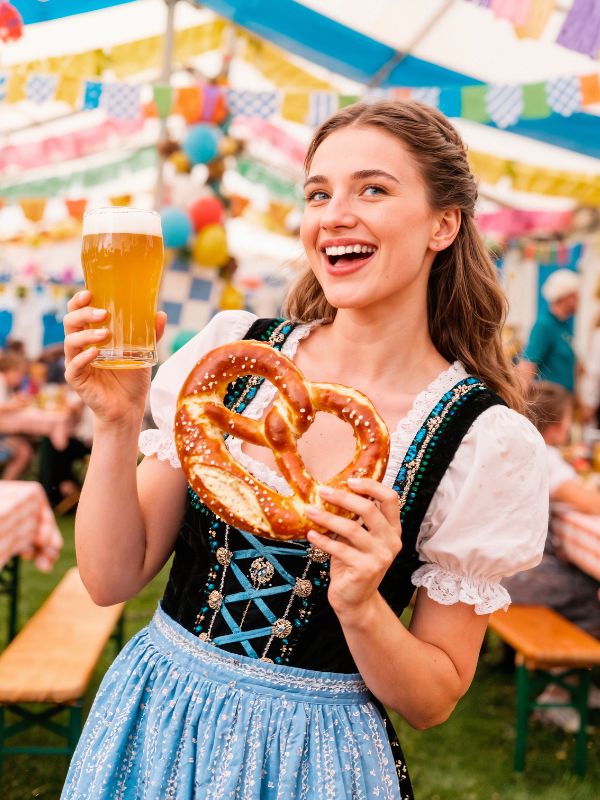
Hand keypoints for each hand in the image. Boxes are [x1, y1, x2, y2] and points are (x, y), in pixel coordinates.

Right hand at [63, 290, 166, 425]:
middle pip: (70, 322)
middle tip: (104, 313)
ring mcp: (76, 362)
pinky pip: (73, 365)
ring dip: (86, 334)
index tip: (89, 292)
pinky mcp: (76, 379)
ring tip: (105, 334)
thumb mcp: (142, 353)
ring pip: (70, 341)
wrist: (129, 406)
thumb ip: (150, 335)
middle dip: (84, 313)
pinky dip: (83, 357)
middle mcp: (80, 346)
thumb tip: (161, 314)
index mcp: (91, 335)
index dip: (79, 300)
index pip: (78, 312)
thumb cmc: (131, 377)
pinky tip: (95, 353)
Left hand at [305, 477, 401, 620]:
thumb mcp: (358, 538)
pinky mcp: (365, 570)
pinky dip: (322, 540)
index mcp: (393, 529)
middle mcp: (391, 541)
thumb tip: (332, 491)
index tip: (349, 480)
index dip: (372, 486)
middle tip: (322, 491)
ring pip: (352, 528)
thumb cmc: (353, 563)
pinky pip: (339, 549)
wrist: (355, 600)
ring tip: (309, 511)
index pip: (391, 499)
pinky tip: (310, 534)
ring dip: (327, 518)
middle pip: (369, 510)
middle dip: (343, 498)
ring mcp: (380, 556)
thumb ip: (355, 519)